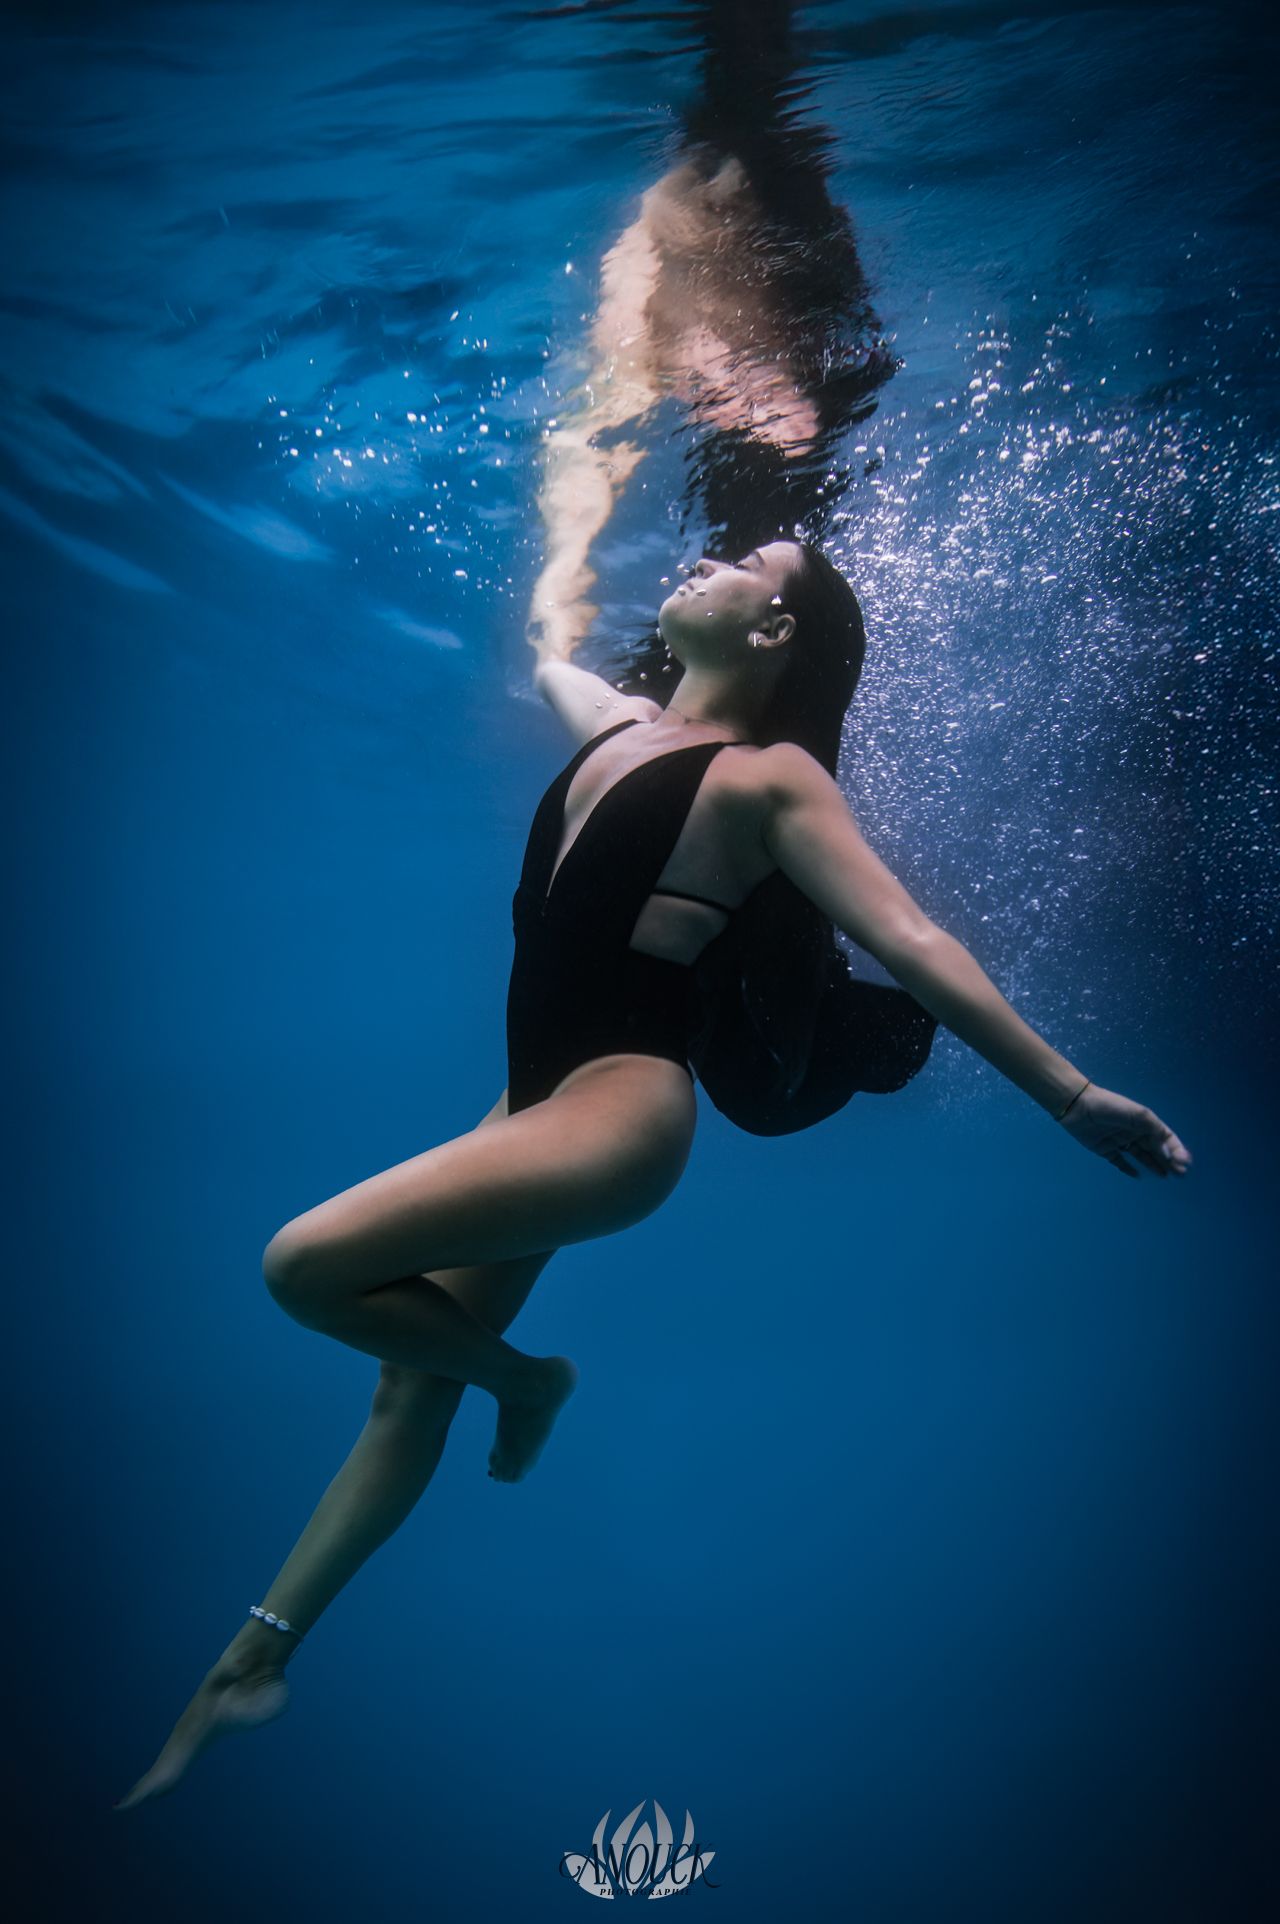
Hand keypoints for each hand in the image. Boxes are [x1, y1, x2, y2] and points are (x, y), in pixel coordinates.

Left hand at [1057, 1082, 1191, 1179]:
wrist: (1078, 1107)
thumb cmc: (1111, 1108)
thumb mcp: (1139, 1115)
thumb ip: (1156, 1133)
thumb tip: (1168, 1153)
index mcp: (1144, 1122)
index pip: (1165, 1138)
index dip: (1176, 1150)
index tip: (1184, 1163)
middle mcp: (1134, 1132)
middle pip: (1155, 1148)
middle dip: (1169, 1160)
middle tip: (1181, 1175)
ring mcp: (1119, 1141)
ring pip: (1141, 1156)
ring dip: (1154, 1165)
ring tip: (1166, 1176)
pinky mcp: (1105, 1150)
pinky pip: (1119, 1161)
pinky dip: (1128, 1169)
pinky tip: (1137, 1176)